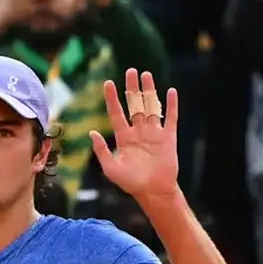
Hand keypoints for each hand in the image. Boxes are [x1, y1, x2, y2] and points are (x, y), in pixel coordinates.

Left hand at [89, 69, 179, 203]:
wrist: (153, 192)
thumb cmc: (130, 183)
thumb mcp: (111, 168)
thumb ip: (102, 151)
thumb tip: (92, 133)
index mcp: (124, 137)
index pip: (116, 113)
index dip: (112, 98)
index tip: (108, 83)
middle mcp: (138, 132)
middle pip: (135, 104)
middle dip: (132, 88)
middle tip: (131, 71)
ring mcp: (154, 133)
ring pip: (151, 107)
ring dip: (149, 91)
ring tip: (146, 74)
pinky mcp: (168, 138)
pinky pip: (170, 118)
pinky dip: (171, 105)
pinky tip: (170, 91)